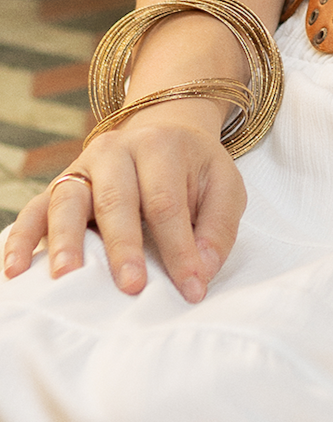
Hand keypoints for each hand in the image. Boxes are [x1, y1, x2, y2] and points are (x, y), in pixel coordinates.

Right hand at [1, 101, 247, 302]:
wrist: (164, 132)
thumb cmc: (194, 170)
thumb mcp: (224, 187)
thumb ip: (217, 228)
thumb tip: (202, 270)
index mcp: (159, 147)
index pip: (166, 202)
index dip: (179, 249)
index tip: (191, 289)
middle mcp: (115, 151)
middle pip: (115, 200)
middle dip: (122, 247)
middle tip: (131, 287)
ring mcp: (82, 167)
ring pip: (67, 201)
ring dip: (66, 241)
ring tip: (66, 278)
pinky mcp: (61, 186)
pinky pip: (35, 210)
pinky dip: (23, 237)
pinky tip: (16, 269)